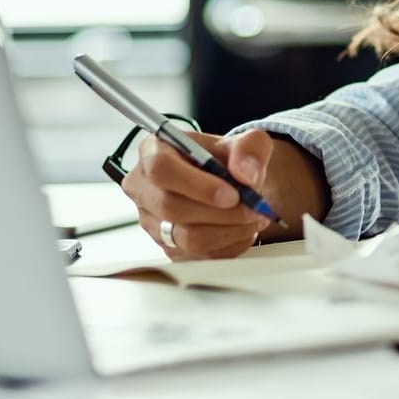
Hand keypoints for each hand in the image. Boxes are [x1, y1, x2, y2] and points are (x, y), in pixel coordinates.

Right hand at [121, 128, 273, 259]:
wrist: (231, 185)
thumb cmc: (229, 159)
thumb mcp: (248, 142)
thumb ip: (250, 149)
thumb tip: (246, 174)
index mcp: (154, 150)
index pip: (161, 168)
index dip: (197, 185)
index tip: (232, 194)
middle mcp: (144, 187)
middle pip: (171, 207)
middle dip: (221, 212)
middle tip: (253, 208)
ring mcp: (152, 221)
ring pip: (187, 238)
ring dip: (229, 231)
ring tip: (254, 218)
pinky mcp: (168, 248)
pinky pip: (198, 256)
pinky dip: (229, 245)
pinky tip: (243, 230)